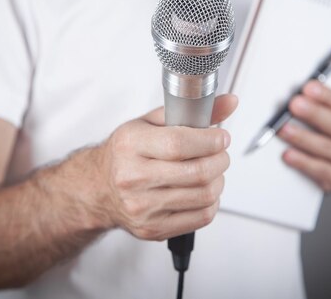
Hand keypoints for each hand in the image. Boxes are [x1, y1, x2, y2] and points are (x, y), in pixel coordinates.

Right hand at [84, 94, 237, 240]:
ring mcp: (142, 207)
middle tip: (220, 153)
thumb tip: (230, 102)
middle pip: (196, 173)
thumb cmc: (127, 153)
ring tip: (212, 170)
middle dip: (220, 159)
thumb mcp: (151, 122)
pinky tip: (202, 190)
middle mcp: (132, 177)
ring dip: (218, 180)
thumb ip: (190, 110)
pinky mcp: (153, 228)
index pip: (178, 144)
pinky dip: (211, 201)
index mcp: (130, 145)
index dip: (210, 140)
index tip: (221, 137)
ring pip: (204, 196)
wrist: (100, 188)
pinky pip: (201, 217)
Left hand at [278, 81, 330, 191]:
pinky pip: (321, 169)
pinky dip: (302, 161)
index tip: (308, 88)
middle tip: (294, 104)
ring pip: (326, 147)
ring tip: (284, 129)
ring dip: (302, 137)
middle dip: (313, 113)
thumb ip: (322, 108)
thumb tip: (299, 96)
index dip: (325, 96)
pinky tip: (288, 154)